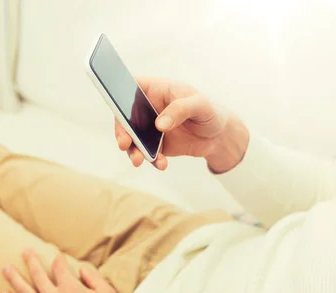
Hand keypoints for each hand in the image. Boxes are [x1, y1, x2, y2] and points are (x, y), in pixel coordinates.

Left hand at [1, 250, 124, 292]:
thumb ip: (94, 278)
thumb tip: (82, 269)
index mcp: (70, 288)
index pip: (59, 267)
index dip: (58, 259)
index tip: (58, 256)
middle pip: (38, 274)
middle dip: (31, 260)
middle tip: (25, 252)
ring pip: (24, 290)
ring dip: (14, 278)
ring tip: (6, 269)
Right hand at [115, 78, 248, 172]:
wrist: (219, 137)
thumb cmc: (210, 112)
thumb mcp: (200, 105)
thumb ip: (180, 109)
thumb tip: (159, 124)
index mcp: (155, 89)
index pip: (130, 86)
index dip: (118, 94)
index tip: (117, 108)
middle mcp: (147, 108)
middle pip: (125, 116)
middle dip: (122, 131)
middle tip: (124, 144)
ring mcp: (149, 127)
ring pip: (132, 138)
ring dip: (133, 150)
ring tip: (139, 161)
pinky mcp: (154, 145)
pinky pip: (146, 153)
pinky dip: (151, 160)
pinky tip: (161, 164)